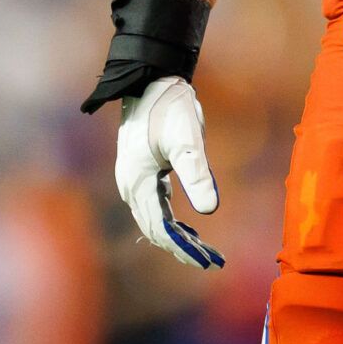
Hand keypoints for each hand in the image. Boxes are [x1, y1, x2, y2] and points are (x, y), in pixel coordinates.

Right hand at [117, 75, 223, 268]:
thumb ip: (197, 173)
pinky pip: (154, 207)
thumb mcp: (187, 140)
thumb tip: (210, 210)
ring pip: (153, 220)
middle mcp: (130, 186)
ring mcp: (133, 180)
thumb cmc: (169, 107)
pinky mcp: (140, 173)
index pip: (160, 227)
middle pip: (154, 229)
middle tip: (211, 261)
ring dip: (177, 238)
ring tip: (204, 251)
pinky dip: (171, 222)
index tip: (206, 261)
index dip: (183, 248)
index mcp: (138, 182)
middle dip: (182, 248)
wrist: (151, 81)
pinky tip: (189, 229)